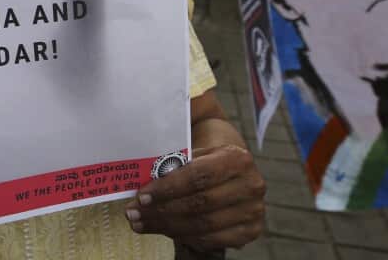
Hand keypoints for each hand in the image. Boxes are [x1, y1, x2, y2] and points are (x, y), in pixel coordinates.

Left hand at [124, 145, 264, 251]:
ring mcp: (253, 211)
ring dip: (167, 227)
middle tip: (134, 214)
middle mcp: (251, 185)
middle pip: (200, 204)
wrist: (231, 163)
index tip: (141, 196)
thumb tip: (141, 176)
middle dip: (162, 211)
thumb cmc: (205, 154)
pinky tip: (164, 231)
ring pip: (203, 226)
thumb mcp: (193, 147)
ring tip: (142, 224)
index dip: (168, 188)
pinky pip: (211, 240)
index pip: (198, 176)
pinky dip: (184, 237)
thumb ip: (173, 160)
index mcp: (238, 158)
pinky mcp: (250, 231)